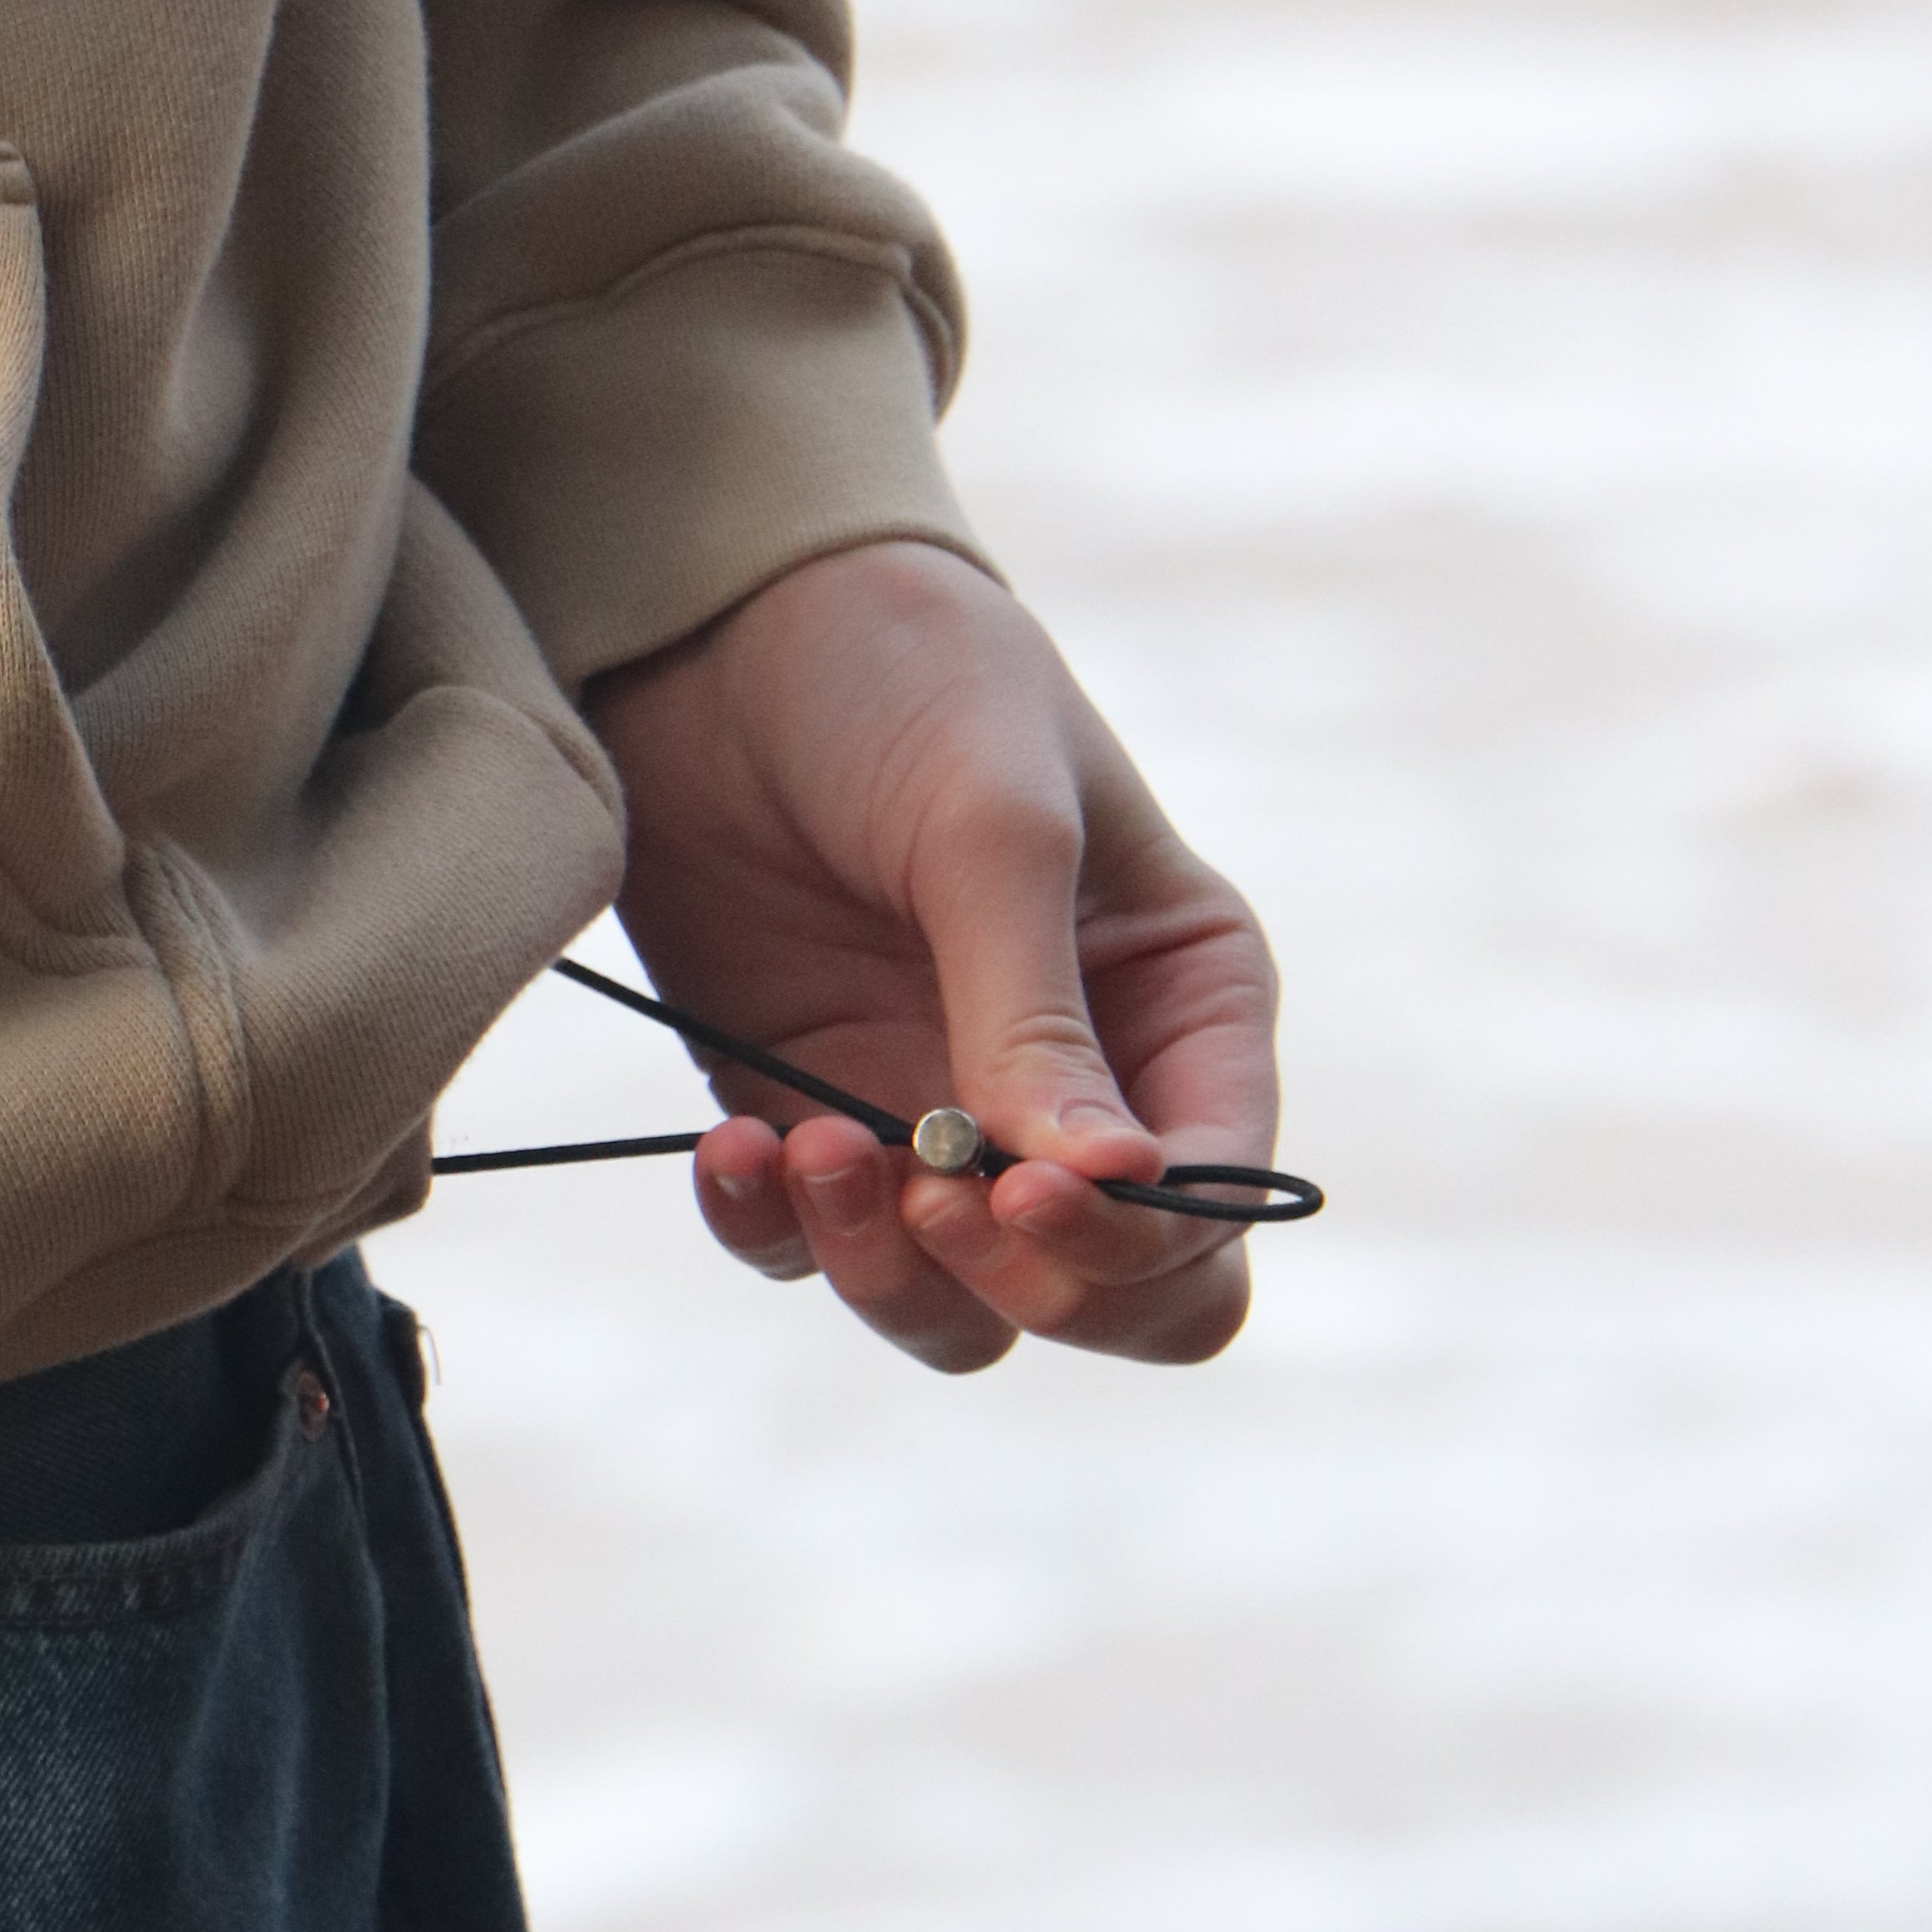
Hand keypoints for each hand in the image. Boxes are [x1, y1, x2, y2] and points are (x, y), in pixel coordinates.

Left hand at [586, 541, 1281, 1373]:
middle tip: (923, 1190)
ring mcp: (945, 1117)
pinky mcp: (812, 1119)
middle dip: (1024, 1282)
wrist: (716, 621)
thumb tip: (1103, 1184)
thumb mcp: (992, 826)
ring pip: (963, 1310)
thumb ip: (1036, 1015)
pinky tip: (730, 1145)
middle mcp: (1087, 1088)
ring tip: (806, 1149)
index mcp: (1186, 1004)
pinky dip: (772, 1231)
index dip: (1134, 1238)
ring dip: (885, 1271)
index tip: (1020, 1185)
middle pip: (1117, 1301)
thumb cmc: (904, 678)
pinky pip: (811, 1250)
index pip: (1215, 1203)